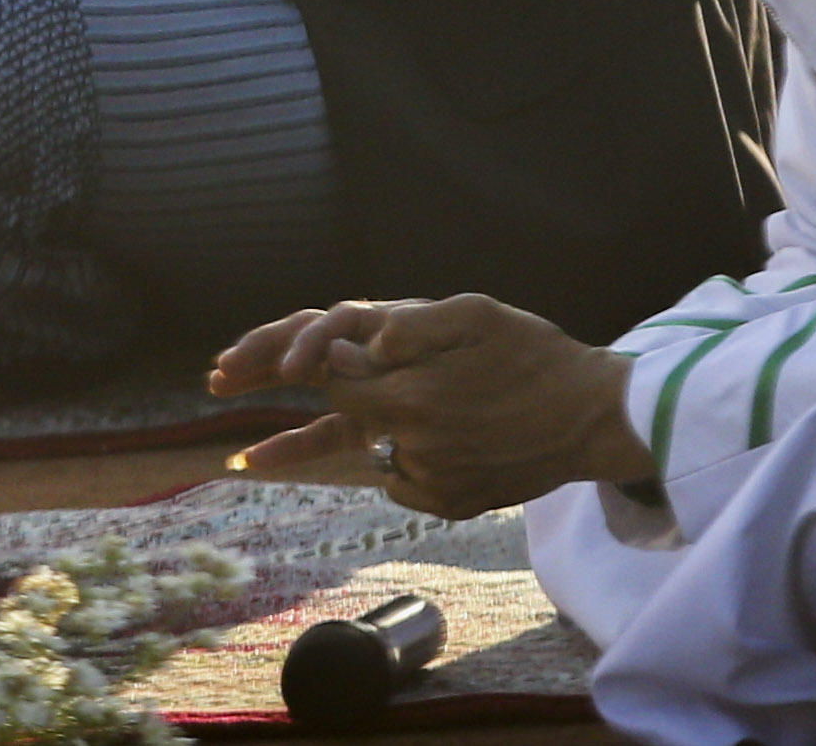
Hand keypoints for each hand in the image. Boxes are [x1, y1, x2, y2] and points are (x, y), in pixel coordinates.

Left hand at [211, 293, 649, 519]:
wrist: (594, 418)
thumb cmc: (535, 355)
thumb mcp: (473, 314)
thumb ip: (408, 327)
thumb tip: (356, 343)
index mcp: (410, 391)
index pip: (334, 375)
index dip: (307, 358)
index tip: (293, 354)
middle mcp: (412, 440)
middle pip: (334, 418)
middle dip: (280, 403)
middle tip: (222, 390)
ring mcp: (431, 477)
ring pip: (365, 451)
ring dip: (307, 448)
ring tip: (248, 459)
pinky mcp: (448, 501)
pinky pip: (401, 479)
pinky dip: (393, 460)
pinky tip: (394, 446)